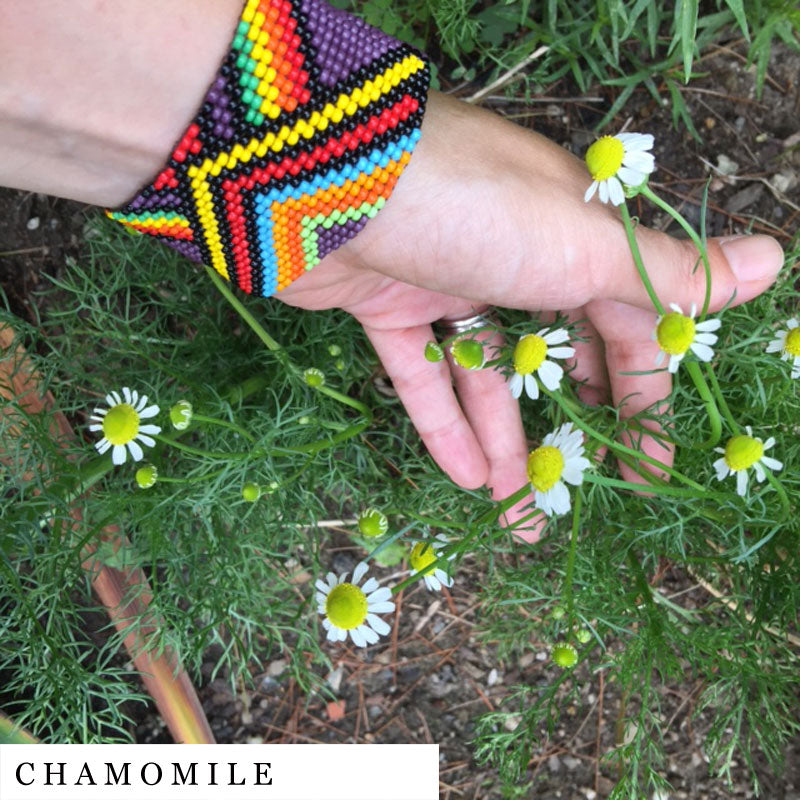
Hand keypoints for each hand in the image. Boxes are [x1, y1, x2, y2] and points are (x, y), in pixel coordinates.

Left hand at [278, 91, 783, 539]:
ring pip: (486, 373)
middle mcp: (508, 253)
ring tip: (520, 511)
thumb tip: (769, 264)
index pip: (624, 320)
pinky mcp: (386, 304)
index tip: (649, 461)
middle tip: (583, 486)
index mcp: (568, 234)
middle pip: (555, 351)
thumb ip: (667, 271)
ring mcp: (444, 279)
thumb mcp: (581, 241)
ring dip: (506, 441)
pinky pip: (424, 373)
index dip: (641, 392)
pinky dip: (445, 425)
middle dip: (572, 422)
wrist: (322, 184)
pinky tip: (466, 479)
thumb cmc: (469, 206)